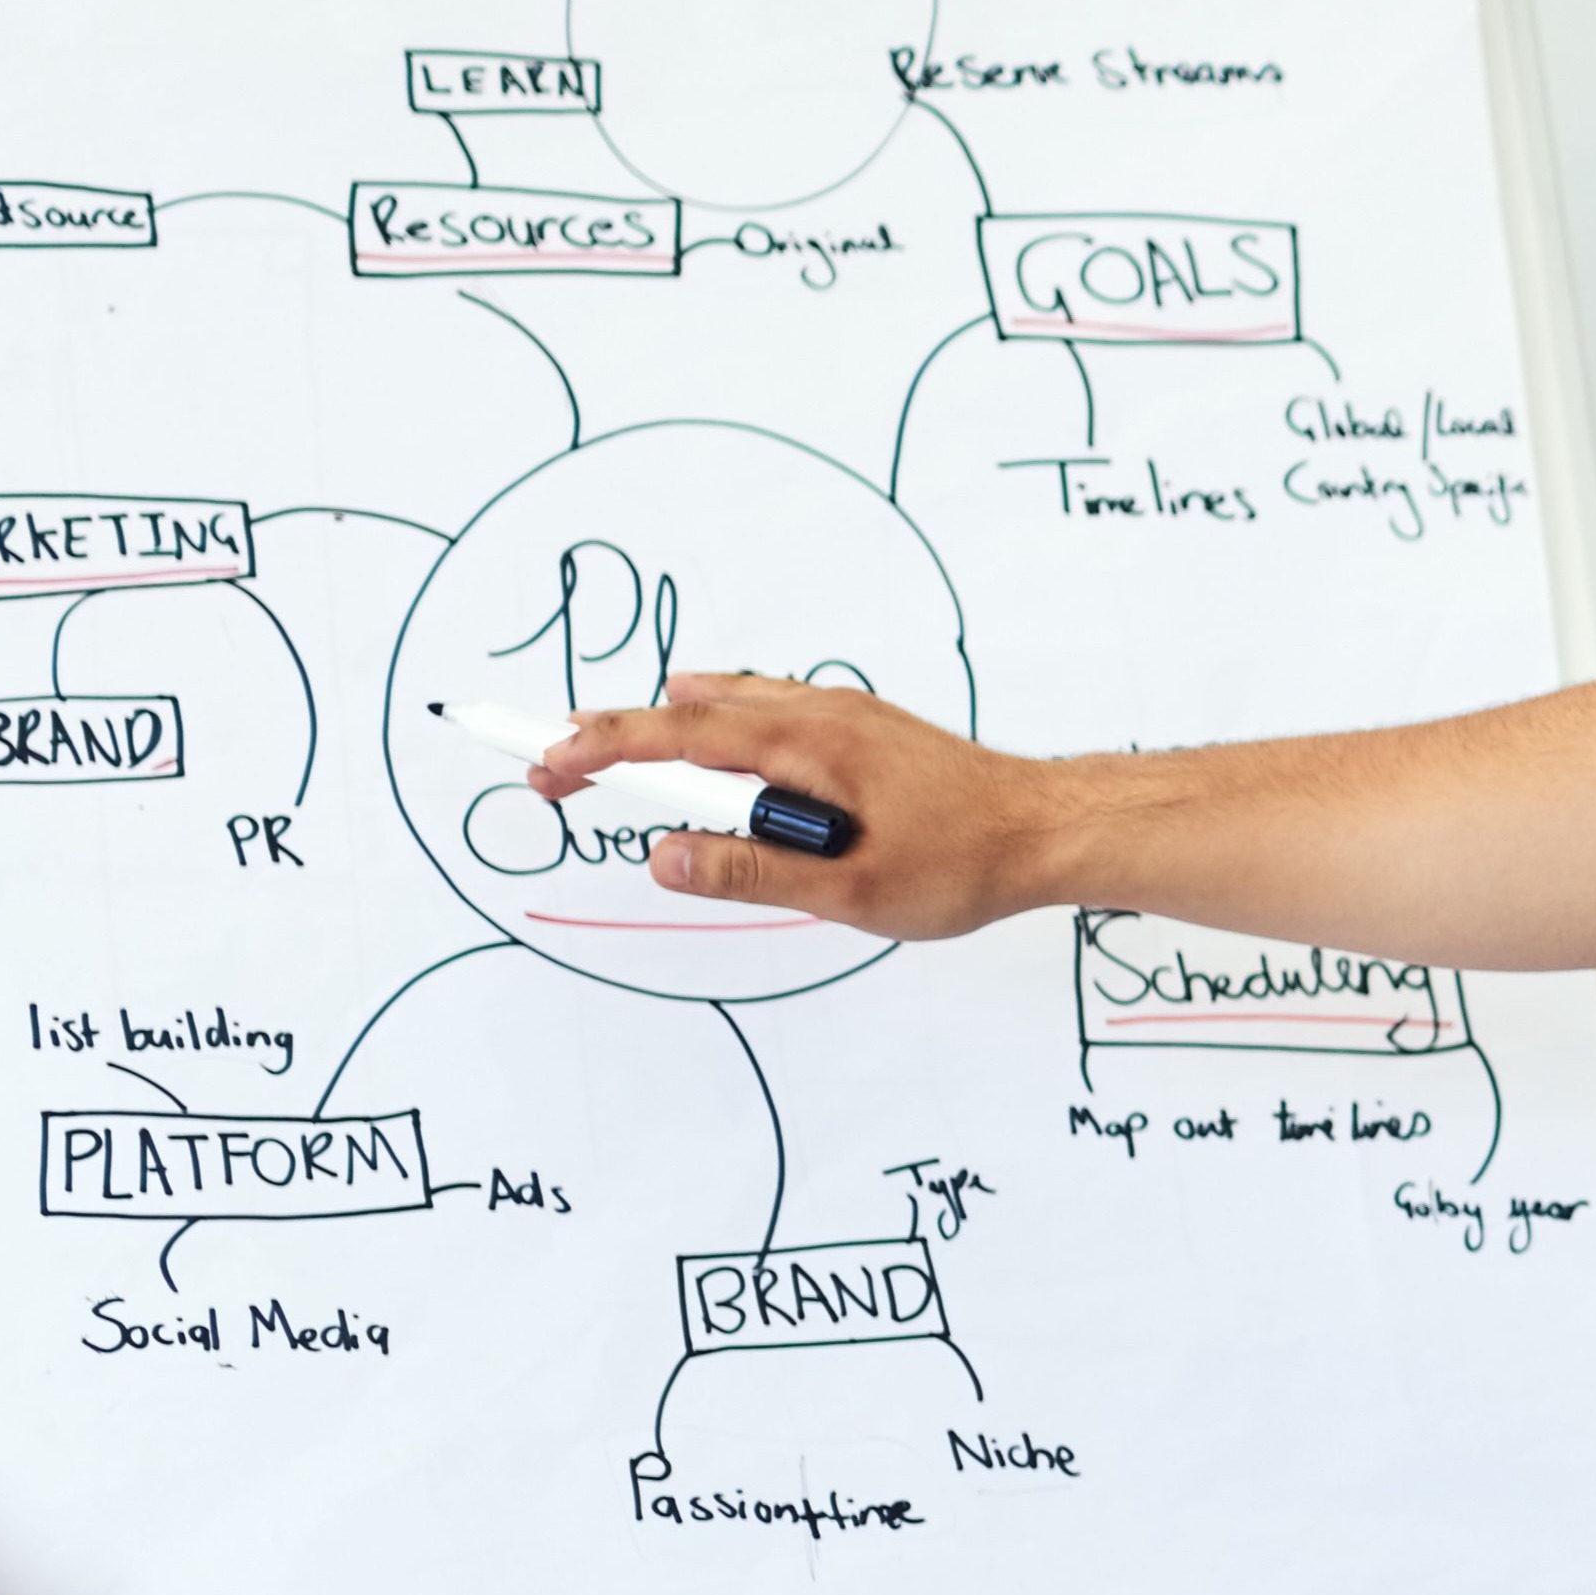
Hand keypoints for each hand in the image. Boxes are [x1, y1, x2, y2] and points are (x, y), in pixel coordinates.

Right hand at [534, 672, 1055, 938]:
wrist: (1049, 829)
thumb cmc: (964, 861)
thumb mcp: (849, 890)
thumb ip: (751, 872)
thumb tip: (664, 857)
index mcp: (806, 744)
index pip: (679, 735)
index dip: (604, 748)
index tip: (546, 765)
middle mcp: (818, 710)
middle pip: (691, 712)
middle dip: (614, 736)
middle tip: (552, 765)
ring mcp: (842, 713)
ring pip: (730, 704)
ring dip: (664, 726)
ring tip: (609, 746)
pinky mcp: (862, 727)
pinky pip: (768, 708)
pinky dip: (718, 721)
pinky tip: (713, 741)